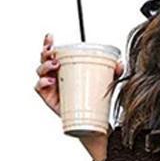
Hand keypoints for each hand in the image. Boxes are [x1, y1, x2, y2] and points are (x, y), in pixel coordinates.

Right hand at [35, 33, 124, 160]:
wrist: (91, 124)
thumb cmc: (94, 100)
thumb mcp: (104, 84)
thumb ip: (113, 73)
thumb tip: (120, 64)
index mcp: (65, 68)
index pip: (52, 53)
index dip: (48, 43)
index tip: (51, 36)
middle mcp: (55, 76)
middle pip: (43, 60)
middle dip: (45, 53)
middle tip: (54, 53)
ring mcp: (50, 87)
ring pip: (40, 72)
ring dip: (45, 66)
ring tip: (56, 65)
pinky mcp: (49, 99)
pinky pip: (39, 88)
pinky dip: (42, 83)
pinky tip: (50, 81)